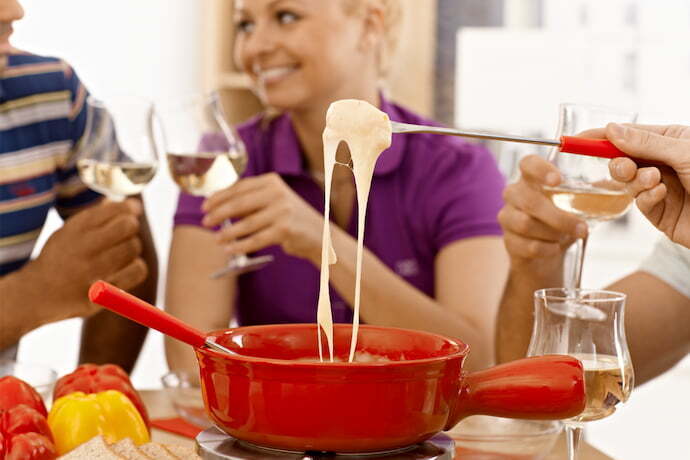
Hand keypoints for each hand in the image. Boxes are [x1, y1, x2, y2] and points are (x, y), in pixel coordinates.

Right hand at [32, 199, 147, 321]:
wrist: (36, 294)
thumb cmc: (62, 257)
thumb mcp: (70, 231)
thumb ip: (99, 216)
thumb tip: (134, 205)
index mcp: (75, 229)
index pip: (117, 209)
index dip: (130, 209)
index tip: (131, 212)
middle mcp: (83, 248)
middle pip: (128, 226)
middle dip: (130, 227)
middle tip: (124, 234)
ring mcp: (92, 272)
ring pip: (133, 248)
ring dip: (132, 248)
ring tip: (120, 253)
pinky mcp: (102, 293)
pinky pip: (137, 271)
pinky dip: (136, 267)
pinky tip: (124, 268)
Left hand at [202, 173, 323, 260]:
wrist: (319, 235)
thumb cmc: (290, 219)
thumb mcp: (272, 202)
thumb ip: (250, 203)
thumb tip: (218, 208)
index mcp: (272, 182)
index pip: (239, 187)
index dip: (219, 197)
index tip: (205, 206)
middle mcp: (278, 193)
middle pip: (240, 203)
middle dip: (219, 213)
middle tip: (205, 222)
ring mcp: (283, 211)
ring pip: (247, 223)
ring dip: (228, 232)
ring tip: (216, 239)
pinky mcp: (285, 230)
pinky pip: (256, 239)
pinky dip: (240, 246)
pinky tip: (230, 249)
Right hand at [498, 155, 587, 275]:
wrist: (544, 252)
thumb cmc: (561, 219)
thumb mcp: (580, 201)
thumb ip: (599, 189)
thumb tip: (629, 176)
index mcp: (531, 178)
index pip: (527, 164)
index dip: (540, 170)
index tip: (558, 180)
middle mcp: (515, 195)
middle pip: (528, 199)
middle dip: (558, 215)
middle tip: (583, 226)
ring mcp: (508, 218)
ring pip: (526, 224)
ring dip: (554, 232)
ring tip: (572, 236)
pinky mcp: (509, 241)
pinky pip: (526, 245)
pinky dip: (546, 248)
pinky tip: (556, 248)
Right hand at [593, 123, 689, 247]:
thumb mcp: (685, 152)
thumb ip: (645, 142)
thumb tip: (611, 129)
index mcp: (670, 140)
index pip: (627, 134)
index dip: (600, 136)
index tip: (576, 139)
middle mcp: (663, 163)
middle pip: (621, 159)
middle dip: (619, 163)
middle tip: (626, 167)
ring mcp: (659, 188)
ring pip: (627, 182)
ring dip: (636, 181)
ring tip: (654, 181)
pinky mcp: (660, 213)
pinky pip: (639, 203)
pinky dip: (646, 198)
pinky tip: (662, 195)